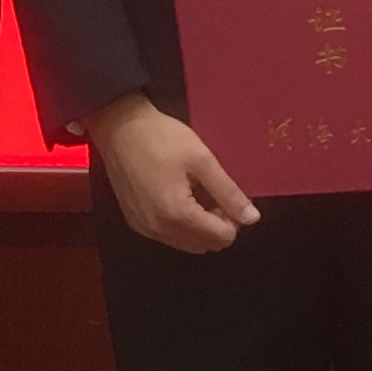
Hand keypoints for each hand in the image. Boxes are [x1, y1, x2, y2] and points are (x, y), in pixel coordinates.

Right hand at [94, 91, 257, 252]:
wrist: (118, 125)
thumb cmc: (162, 138)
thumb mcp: (202, 160)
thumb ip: (228, 192)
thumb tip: (252, 218)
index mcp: (177, 215)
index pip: (222, 238)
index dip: (233, 218)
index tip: (226, 194)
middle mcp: (159, 229)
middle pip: (205, 245)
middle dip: (217, 225)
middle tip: (213, 193)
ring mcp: (144, 227)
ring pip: (187, 243)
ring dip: (199, 227)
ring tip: (196, 194)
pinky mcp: (134, 221)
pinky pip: (167, 235)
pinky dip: (179, 224)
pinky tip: (176, 196)